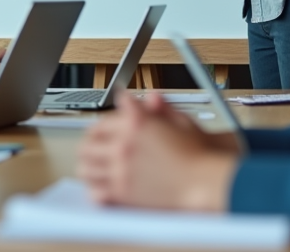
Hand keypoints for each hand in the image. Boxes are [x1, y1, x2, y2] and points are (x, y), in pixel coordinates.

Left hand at [77, 92, 238, 211]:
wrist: (204, 181)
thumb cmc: (197, 153)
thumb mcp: (179, 120)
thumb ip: (157, 107)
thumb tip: (141, 96)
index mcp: (134, 124)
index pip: (101, 123)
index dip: (98, 128)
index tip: (99, 132)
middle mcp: (124, 145)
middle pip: (88, 145)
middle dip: (87, 147)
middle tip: (89, 150)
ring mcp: (121, 170)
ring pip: (86, 168)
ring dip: (86, 167)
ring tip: (89, 168)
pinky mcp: (124, 193)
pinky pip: (96, 192)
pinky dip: (94, 190)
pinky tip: (98, 189)